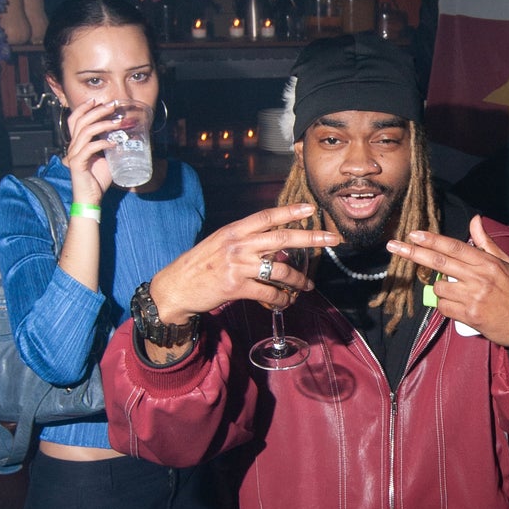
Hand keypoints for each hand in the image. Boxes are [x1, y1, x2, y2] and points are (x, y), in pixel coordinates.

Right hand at [62, 97, 118, 204]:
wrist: (90, 199)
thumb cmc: (96, 181)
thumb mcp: (106, 160)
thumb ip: (110, 148)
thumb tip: (124, 138)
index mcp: (77, 144)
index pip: (75, 120)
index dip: (83, 108)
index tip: (96, 101)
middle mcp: (73, 147)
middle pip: (80, 121)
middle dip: (97, 111)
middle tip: (112, 106)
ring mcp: (74, 155)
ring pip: (85, 132)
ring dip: (103, 124)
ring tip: (117, 122)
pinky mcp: (77, 164)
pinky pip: (90, 148)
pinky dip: (103, 143)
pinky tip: (114, 143)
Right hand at [147, 204, 340, 325]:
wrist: (176, 287)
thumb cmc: (200, 266)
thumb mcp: (220, 245)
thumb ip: (247, 243)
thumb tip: (276, 250)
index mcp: (234, 231)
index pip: (266, 216)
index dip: (289, 211)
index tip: (309, 208)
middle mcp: (238, 245)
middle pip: (282, 238)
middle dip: (311, 238)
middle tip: (332, 239)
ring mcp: (238, 266)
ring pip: (280, 271)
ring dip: (298, 280)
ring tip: (306, 286)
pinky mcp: (236, 287)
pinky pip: (268, 293)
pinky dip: (280, 298)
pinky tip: (284, 301)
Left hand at [388, 215, 508, 351]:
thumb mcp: (506, 264)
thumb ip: (486, 243)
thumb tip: (475, 220)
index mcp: (488, 262)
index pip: (454, 247)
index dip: (431, 239)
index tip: (413, 234)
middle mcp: (479, 277)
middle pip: (439, 262)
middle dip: (413, 253)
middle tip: (394, 245)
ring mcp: (474, 297)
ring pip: (440, 288)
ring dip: (442, 289)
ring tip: (459, 293)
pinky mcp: (470, 316)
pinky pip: (444, 308)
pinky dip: (447, 306)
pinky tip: (461, 307)